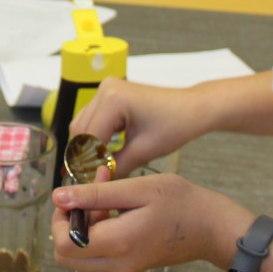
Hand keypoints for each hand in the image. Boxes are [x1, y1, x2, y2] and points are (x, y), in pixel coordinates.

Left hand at [51, 172, 246, 271]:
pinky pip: (100, 251)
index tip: (74, 194)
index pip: (62, 244)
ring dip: (84, 222)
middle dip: (67, 222)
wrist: (212, 228)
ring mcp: (123, 267)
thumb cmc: (180, 203)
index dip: (59, 218)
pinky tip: (117, 201)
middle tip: (86, 193)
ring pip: (81, 253)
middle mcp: (116, 263)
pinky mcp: (130, 263)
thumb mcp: (137, 189)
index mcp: (117, 244)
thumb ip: (95, 195)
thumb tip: (58, 197)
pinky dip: (99, 228)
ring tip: (106, 187)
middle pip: (66, 255)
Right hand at [72, 79, 210, 178]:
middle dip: (85, 154)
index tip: (89, 182)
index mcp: (113, 100)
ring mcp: (106, 88)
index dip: (87, 162)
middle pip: (80, 130)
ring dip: (88, 145)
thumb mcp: (143, 152)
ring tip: (98, 166)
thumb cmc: (174, 127)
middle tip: (92, 177)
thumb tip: (95, 183)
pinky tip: (104, 151)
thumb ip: (115, 168)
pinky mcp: (110, 92)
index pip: (89, 138)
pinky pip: (92, 116)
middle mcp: (105, 89)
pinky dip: (95, 134)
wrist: (192, 108)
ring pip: (83, 123)